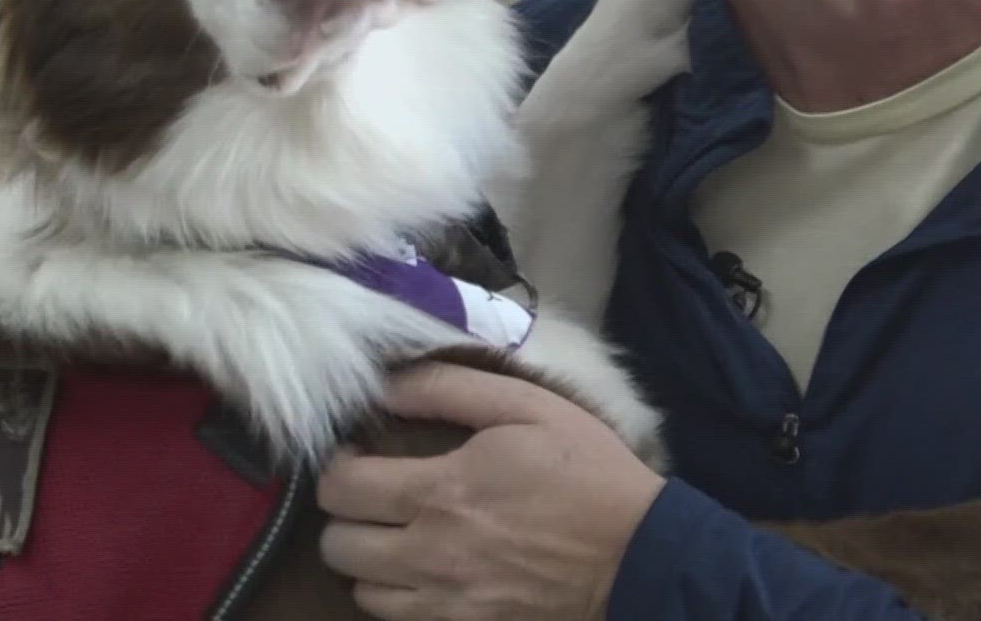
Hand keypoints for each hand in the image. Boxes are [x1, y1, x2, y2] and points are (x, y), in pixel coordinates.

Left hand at [316, 362, 666, 620]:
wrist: (644, 557)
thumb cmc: (586, 472)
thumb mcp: (526, 407)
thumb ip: (447, 389)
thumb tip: (384, 383)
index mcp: (440, 491)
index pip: (340, 488)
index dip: (337, 467)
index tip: (359, 456)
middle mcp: (431, 553)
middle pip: (338, 546)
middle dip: (345, 515)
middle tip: (373, 496)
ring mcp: (447, 601)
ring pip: (362, 590)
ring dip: (369, 561)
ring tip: (396, 535)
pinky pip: (399, 620)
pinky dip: (399, 596)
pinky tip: (423, 571)